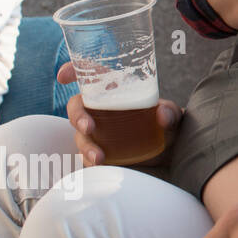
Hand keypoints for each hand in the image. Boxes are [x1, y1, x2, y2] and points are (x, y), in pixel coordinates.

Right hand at [59, 61, 179, 166]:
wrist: (173, 155)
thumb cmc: (169, 126)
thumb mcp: (174, 116)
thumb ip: (170, 112)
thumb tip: (161, 114)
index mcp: (116, 91)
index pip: (91, 76)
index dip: (74, 71)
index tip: (63, 76)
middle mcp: (102, 110)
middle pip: (77, 107)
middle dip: (77, 116)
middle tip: (89, 128)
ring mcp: (98, 133)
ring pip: (80, 135)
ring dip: (85, 146)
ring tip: (99, 157)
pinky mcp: (99, 152)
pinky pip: (86, 157)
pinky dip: (89, 161)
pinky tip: (99, 166)